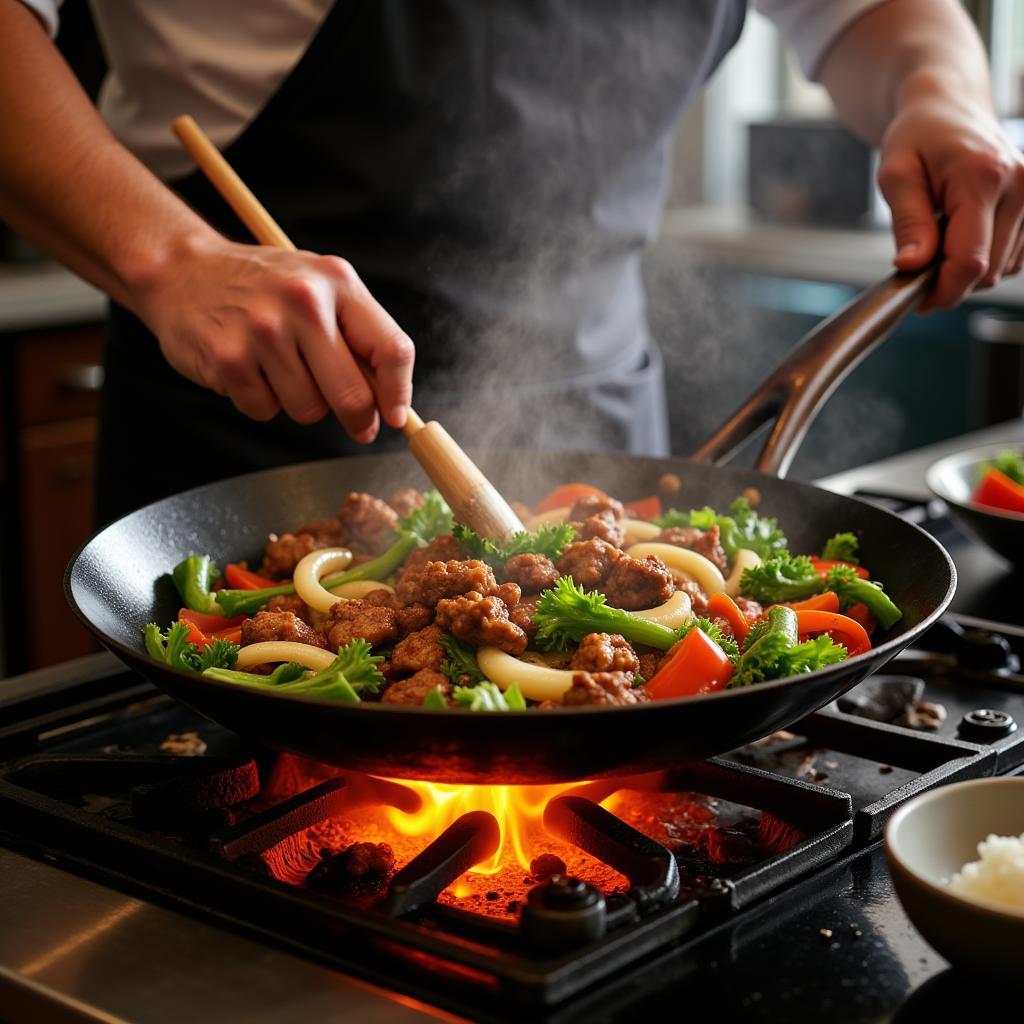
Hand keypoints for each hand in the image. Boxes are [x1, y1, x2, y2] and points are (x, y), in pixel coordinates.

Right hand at [132, 234, 413, 440]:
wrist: (183, 269)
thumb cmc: (263, 288)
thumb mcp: (317, 287)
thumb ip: (355, 334)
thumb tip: (389, 399)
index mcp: (337, 282)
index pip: (391, 348)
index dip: (400, 393)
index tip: (397, 417)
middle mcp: (303, 301)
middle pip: (353, 395)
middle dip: (359, 420)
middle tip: (358, 425)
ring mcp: (264, 330)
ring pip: (309, 410)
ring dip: (300, 403)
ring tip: (279, 370)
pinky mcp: (229, 357)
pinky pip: (265, 411)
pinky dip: (260, 401)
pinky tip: (248, 369)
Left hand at [878, 73, 1023, 311]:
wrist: (947, 108)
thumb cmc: (916, 139)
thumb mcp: (896, 176)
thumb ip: (907, 223)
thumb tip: (911, 266)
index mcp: (982, 176)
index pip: (970, 261)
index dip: (943, 291)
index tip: (919, 300)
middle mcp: (1021, 184)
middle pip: (989, 271)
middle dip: (951, 281)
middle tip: (919, 266)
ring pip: (1004, 268)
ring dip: (968, 269)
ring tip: (941, 238)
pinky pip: (1015, 257)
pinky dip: (987, 258)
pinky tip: (964, 236)